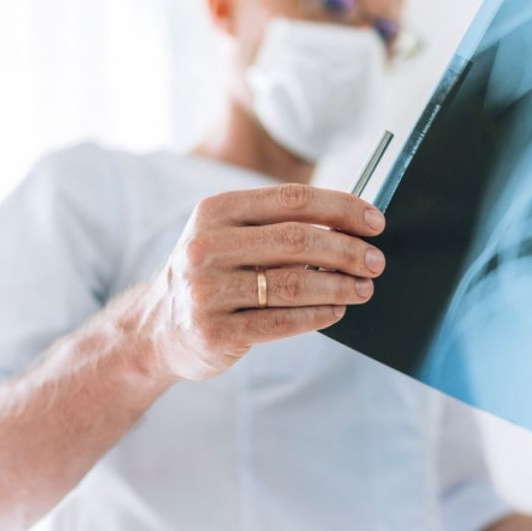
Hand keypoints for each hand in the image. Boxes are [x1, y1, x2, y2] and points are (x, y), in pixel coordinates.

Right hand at [142, 184, 385, 381]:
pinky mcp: (215, 332)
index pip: (291, 200)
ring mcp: (207, 291)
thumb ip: (278, 226)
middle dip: (347, 250)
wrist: (155, 329)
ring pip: (293, 284)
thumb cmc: (212, 275)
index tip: (375, 222)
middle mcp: (207, 247)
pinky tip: (337, 311)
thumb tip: (352, 225)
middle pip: (297, 241)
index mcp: (215, 211)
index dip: (341, 208)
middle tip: (376, 261)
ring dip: (339, 286)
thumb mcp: (228, 237)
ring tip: (364, 288)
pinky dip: (318, 316)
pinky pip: (281, 321)